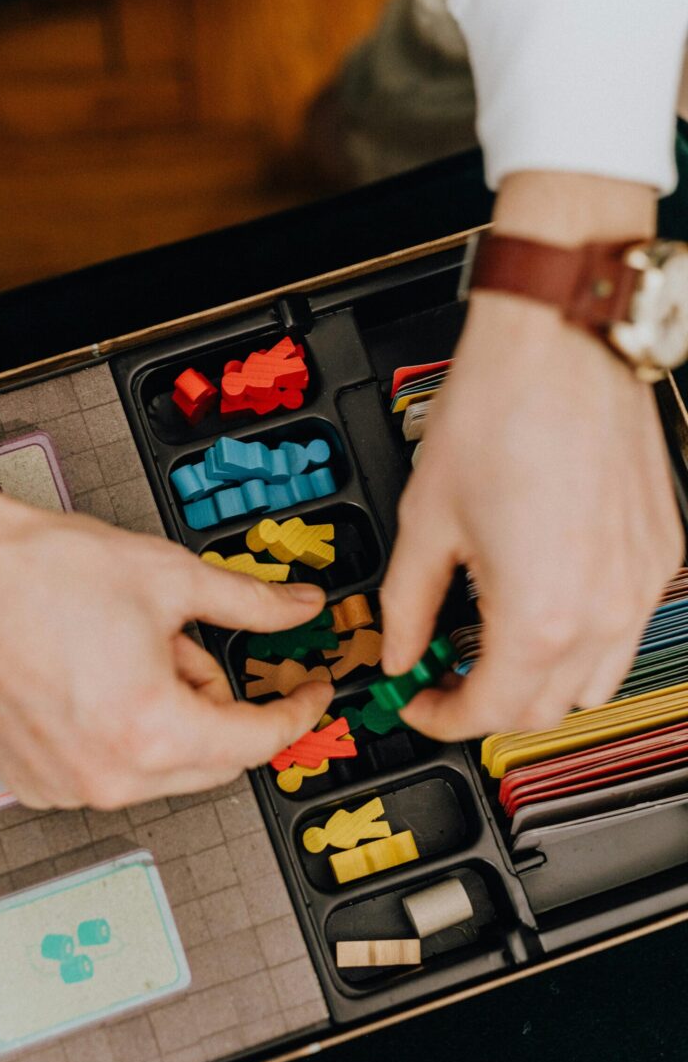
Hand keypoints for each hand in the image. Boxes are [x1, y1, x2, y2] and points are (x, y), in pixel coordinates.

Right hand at [0, 447, 331, 807]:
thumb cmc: (43, 574)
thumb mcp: (173, 579)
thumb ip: (252, 604)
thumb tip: (300, 609)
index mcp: (152, 731)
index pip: (258, 740)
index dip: (296, 711)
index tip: (309, 693)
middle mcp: (109, 776)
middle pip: (214, 761)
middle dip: (223, 707)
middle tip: (193, 648)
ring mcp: (67, 787)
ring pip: (164, 768)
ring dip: (173, 718)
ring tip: (133, 654)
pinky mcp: (36, 783)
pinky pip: (112, 772)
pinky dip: (126, 734)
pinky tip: (102, 680)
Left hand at [381, 173, 684, 739]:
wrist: (560, 343)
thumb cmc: (499, 413)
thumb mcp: (426, 521)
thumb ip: (408, 604)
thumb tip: (400, 647)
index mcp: (541, 615)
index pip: (490, 709)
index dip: (442, 717)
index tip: (419, 701)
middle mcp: (604, 611)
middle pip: (546, 709)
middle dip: (488, 705)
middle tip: (448, 678)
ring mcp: (642, 585)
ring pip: (595, 680)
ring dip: (541, 682)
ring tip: (495, 648)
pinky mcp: (661, 554)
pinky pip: (626, 629)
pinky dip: (583, 641)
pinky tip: (545, 607)